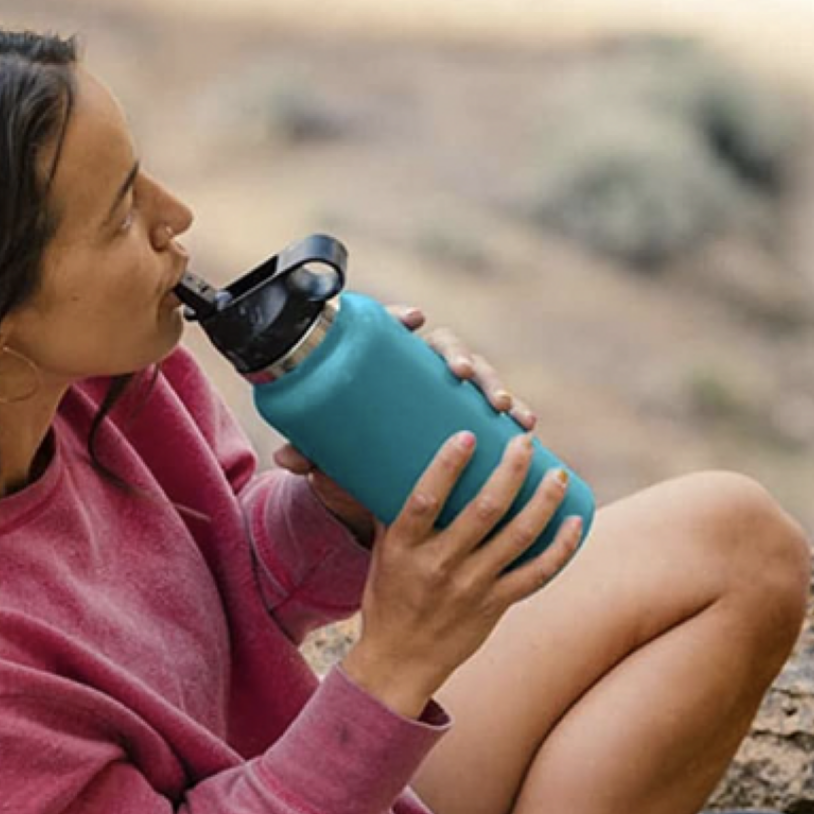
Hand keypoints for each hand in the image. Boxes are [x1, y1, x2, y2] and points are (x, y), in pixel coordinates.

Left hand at [274, 304, 535, 543]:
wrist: (379, 493)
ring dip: (493, 383)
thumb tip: (288, 457)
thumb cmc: (355, 464)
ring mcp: (450, 397)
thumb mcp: (334, 460)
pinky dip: (515, 414)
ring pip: (478, 375)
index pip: (394, 333)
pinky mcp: (473, 420)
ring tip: (504, 405)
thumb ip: (313, 453)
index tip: (415, 319)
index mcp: (386, 371)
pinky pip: (497, 410)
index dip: (403, 320)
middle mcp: (421, 376)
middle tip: (462, 373)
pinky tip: (526, 423)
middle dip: (460, 355)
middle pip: (445, 348)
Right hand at [340, 430, 584, 716]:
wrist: (400, 661)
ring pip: (518, 537)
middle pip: (484, 511)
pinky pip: (536, 574)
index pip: (425, 498)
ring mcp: (471, 587)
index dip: (448, 465)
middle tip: (526, 442)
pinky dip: (560, 548)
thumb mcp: (385, 552)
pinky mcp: (495, 605)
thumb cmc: (389, 597)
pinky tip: (575, 522)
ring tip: (558, 474)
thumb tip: (409, 459)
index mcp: (406, 547)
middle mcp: (439, 565)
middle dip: (512, 470)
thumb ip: (399, 511)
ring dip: (544, 501)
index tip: (469, 434)